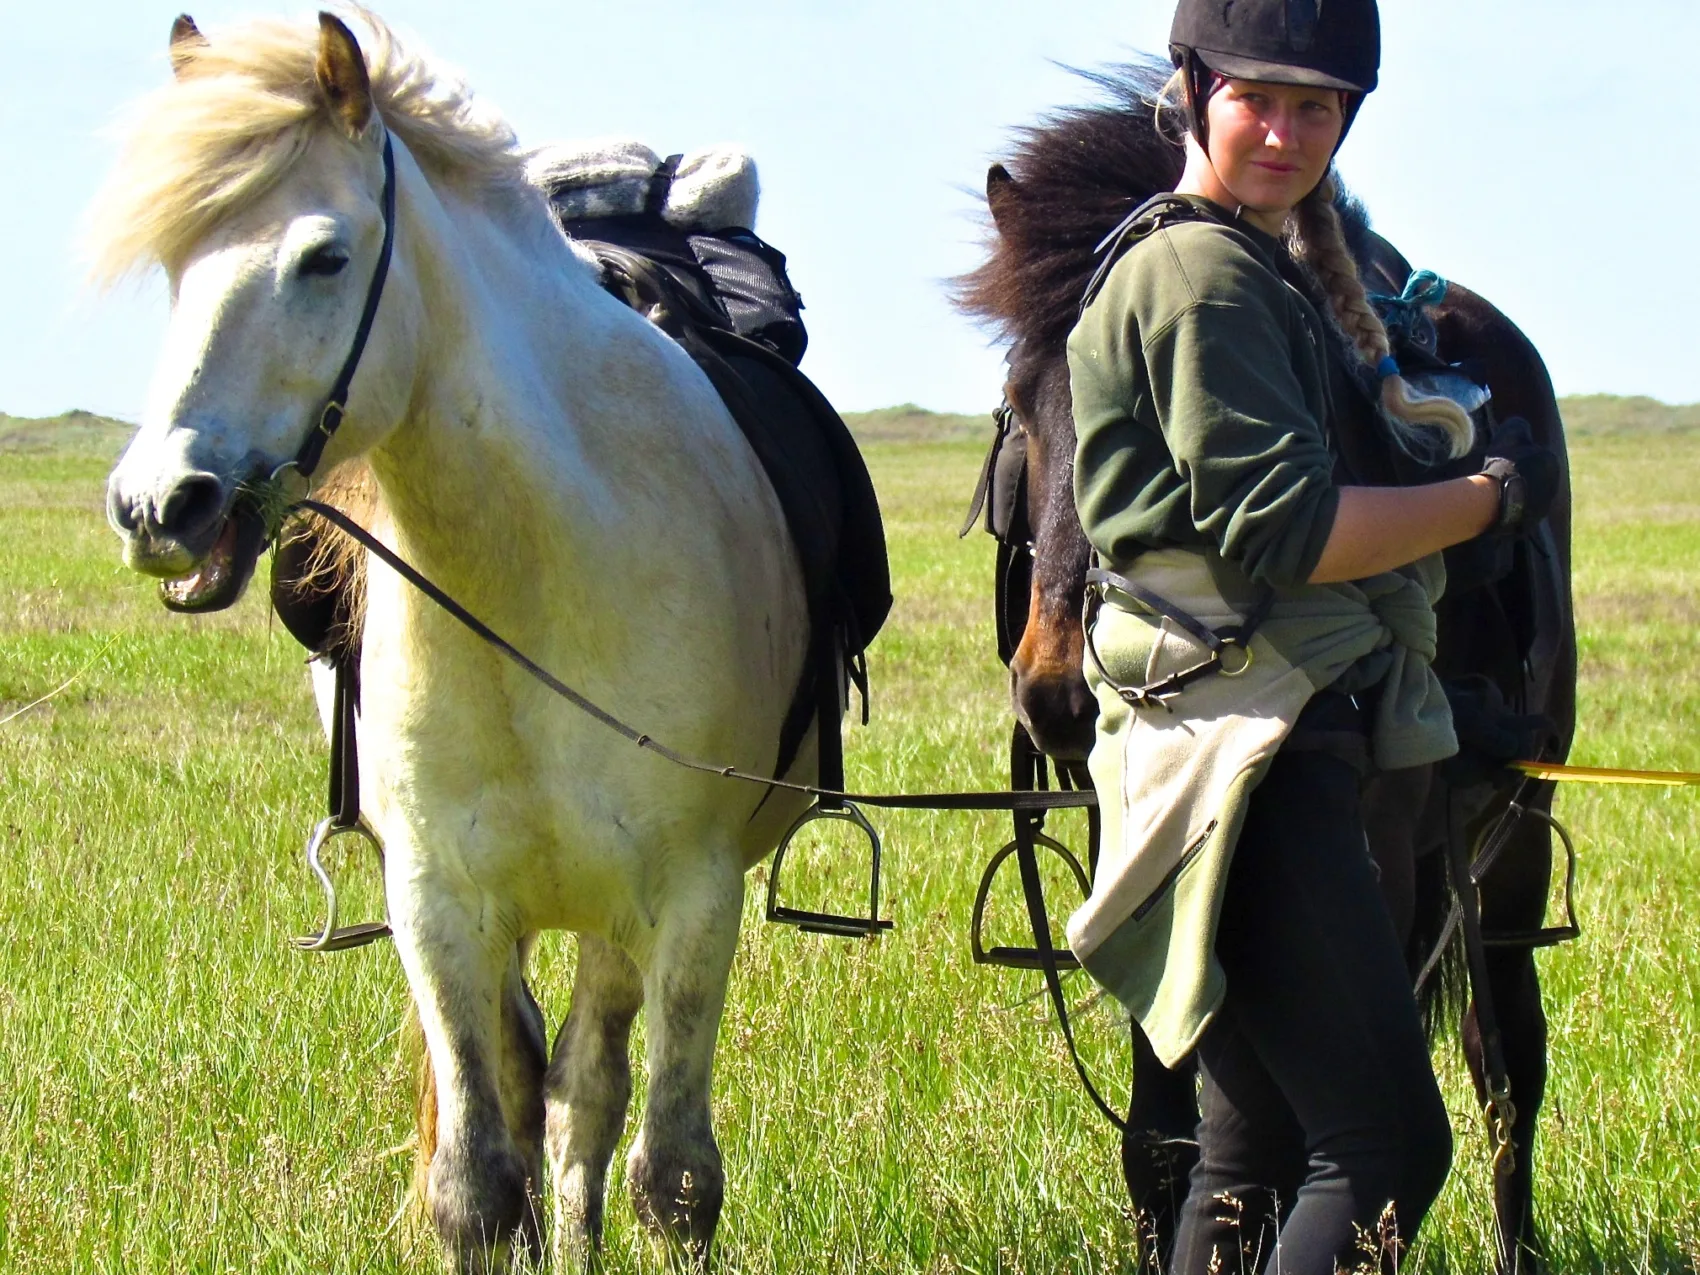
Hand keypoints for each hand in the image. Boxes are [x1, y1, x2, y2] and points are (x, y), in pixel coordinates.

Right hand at [1480, 417, 1559, 533]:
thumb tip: (1522, 425)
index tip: (1502, 461)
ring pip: (1529, 494)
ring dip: (1517, 492)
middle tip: (1499, 476)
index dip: (1515, 458)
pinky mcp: (1533, 521)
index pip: (1533, 456)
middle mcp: (1553, 484)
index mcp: (1551, 461)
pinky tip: (1497, 505)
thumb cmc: (1503, 465)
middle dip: (1520, 476)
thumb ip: (1519, 426)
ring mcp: (1544, 504)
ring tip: (1496, 492)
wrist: (1496, 499)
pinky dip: (1512, 507)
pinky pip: (1522, 511)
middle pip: (1533, 477)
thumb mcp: (1510, 434)